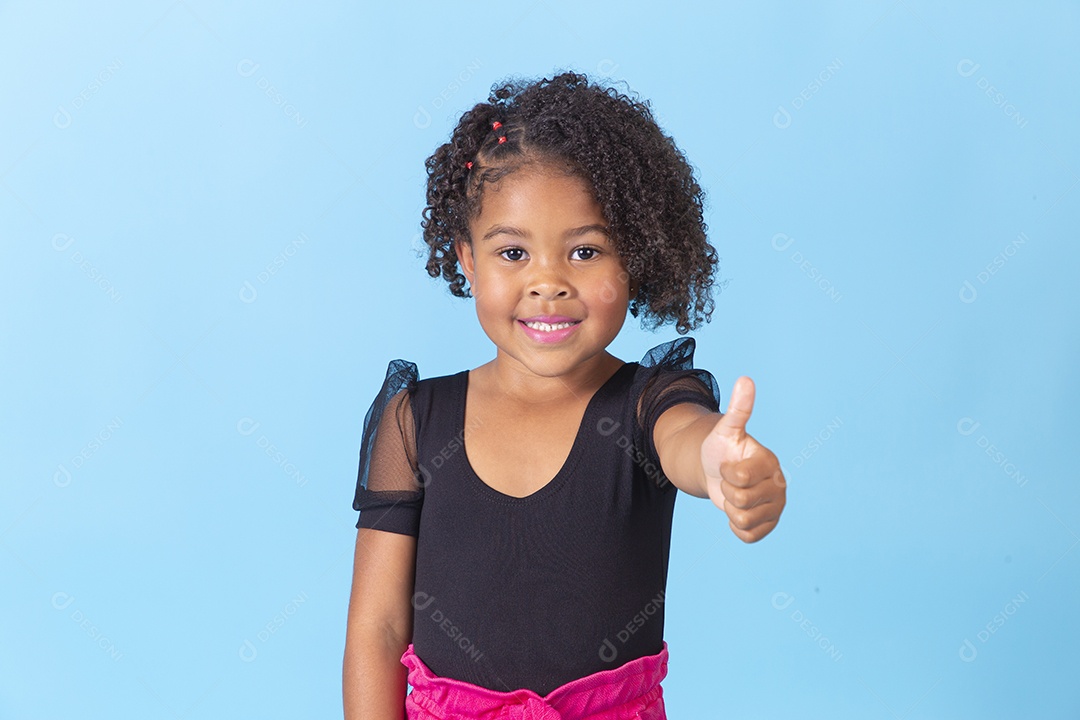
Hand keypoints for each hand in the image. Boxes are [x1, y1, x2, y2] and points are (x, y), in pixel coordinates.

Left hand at [701, 376, 785, 541]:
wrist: (715, 471)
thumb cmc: (721, 449)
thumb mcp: (725, 429)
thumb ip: (738, 408)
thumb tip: (745, 379)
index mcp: (771, 463)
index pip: (740, 478)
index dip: (727, 474)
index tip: (729, 466)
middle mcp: (780, 485)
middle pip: (742, 502)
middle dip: (727, 491)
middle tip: (730, 481)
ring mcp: (776, 506)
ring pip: (743, 520)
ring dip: (730, 509)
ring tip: (734, 494)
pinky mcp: (769, 524)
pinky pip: (749, 536)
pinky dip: (736, 527)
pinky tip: (736, 512)